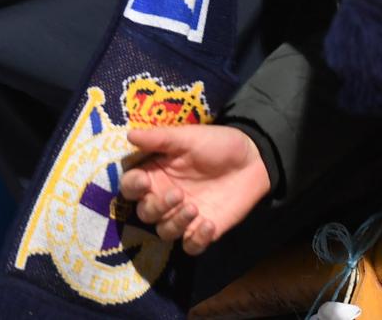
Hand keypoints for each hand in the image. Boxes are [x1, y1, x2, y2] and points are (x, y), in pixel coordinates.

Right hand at [118, 123, 270, 254]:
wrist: (252, 159)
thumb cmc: (215, 144)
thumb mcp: (186, 137)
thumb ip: (159, 138)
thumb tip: (129, 135)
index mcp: (155, 174)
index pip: (130, 187)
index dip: (132, 186)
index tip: (143, 180)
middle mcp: (164, 197)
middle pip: (145, 213)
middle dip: (157, 207)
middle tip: (178, 194)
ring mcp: (183, 216)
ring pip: (164, 232)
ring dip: (175, 223)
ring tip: (194, 208)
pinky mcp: (203, 231)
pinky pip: (190, 246)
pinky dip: (196, 241)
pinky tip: (209, 224)